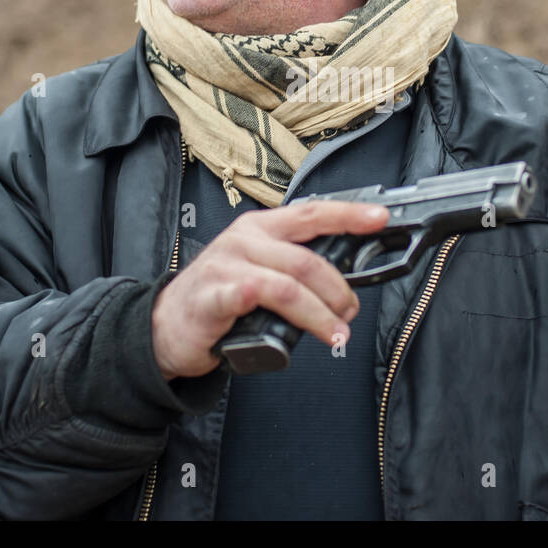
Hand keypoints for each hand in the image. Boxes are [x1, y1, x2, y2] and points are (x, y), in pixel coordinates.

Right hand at [151, 201, 390, 379]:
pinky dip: (274, 309)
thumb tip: (345, 280)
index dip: (349, 214)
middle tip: (350, 313)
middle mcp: (244, 239)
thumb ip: (294, 266)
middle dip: (339, 290)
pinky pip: (247, 296)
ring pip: (289, 285)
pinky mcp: (212, 296)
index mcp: (261, 227)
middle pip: (307, 258)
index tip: (381, 218)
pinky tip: (289, 328)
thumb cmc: (220, 296)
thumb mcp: (259, 268)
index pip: (312, 213)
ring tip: (336, 334)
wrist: (166, 325)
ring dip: (321, 314)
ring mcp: (227, 266)